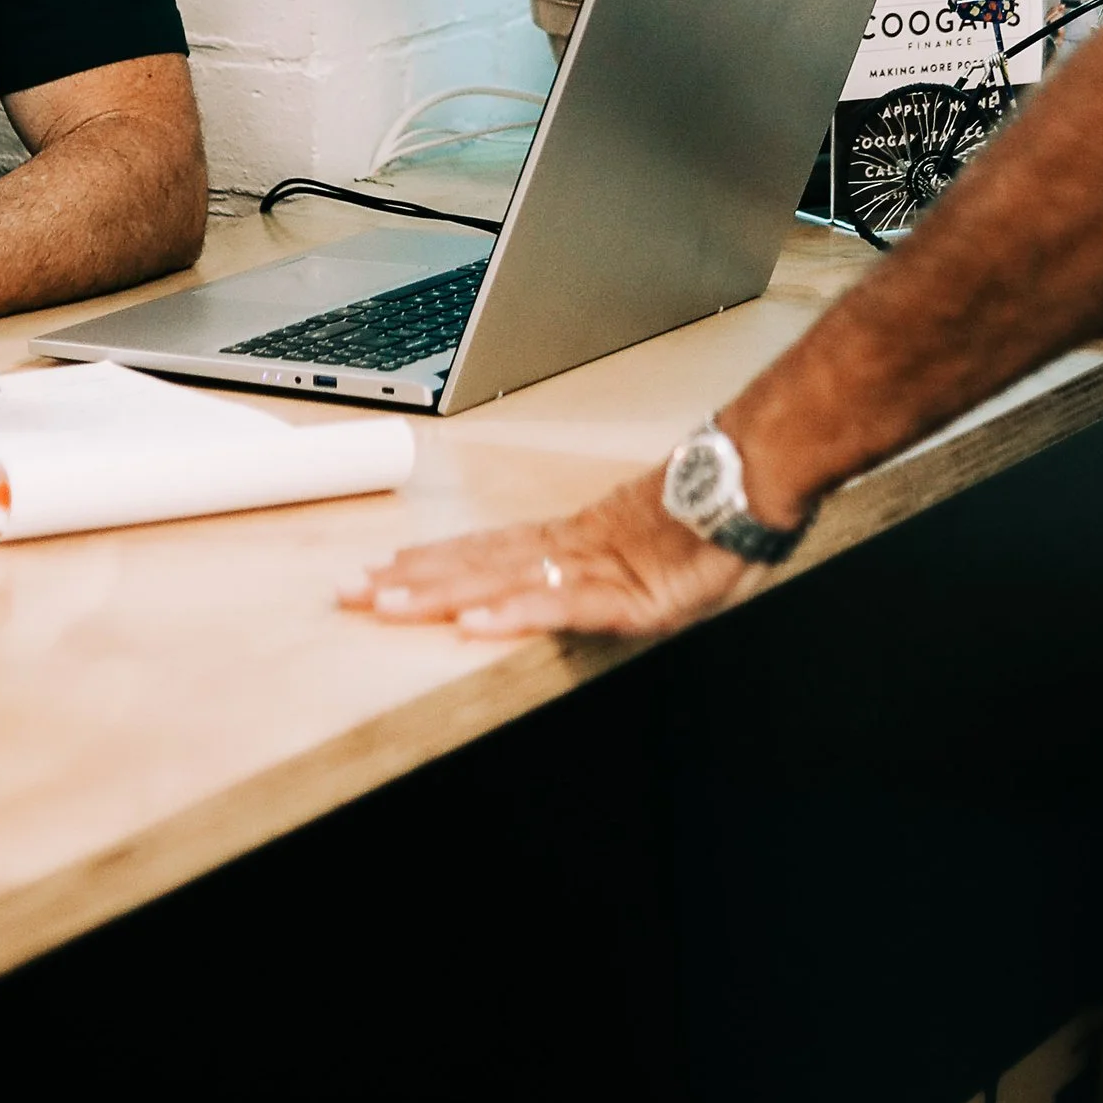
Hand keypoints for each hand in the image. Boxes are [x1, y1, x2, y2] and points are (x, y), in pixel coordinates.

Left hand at [340, 470, 751, 640]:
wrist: (753, 478)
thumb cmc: (711, 511)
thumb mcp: (644, 550)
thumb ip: (599, 569)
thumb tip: (559, 582)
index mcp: (572, 539)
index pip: (484, 552)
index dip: (428, 564)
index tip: (378, 573)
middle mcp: (571, 548)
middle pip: (476, 565)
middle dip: (410, 581)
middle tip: (349, 591)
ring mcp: (595, 568)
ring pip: (504, 582)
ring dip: (441, 595)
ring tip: (386, 605)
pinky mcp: (627, 595)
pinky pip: (563, 607)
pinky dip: (516, 614)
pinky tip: (475, 625)